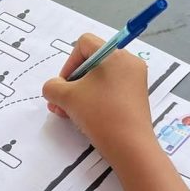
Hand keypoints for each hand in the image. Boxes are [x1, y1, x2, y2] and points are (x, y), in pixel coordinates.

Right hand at [42, 33, 154, 165]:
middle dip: (71, 83)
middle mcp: (129, 62)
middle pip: (92, 62)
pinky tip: (84, 117)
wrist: (130, 147)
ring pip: (99, 79)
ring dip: (79, 94)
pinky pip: (110, 90)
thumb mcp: (67, 97)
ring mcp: (135, 81)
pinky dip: (95, 99)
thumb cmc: (100, 113)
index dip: (69, 62)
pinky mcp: (136, 98)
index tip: (64, 85)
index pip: (84, 43)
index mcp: (115, 54)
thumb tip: (54, 88)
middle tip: (60, 103)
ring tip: (67, 114)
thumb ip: (53, 87)